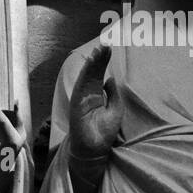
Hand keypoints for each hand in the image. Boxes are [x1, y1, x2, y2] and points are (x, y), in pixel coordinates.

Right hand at [68, 42, 122, 159]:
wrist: (95, 149)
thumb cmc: (104, 132)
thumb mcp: (115, 110)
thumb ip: (113, 94)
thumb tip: (110, 77)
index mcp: (96, 94)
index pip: (100, 74)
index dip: (103, 61)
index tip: (108, 47)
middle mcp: (87, 93)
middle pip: (93, 72)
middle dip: (99, 58)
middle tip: (105, 43)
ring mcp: (81, 97)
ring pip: (87, 75)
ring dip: (93, 62)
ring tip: (99, 49)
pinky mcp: (77, 102)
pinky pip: (81, 84)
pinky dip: (86, 73)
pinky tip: (91, 63)